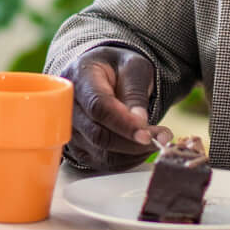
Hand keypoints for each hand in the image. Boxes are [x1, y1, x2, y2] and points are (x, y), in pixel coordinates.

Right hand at [69, 46, 158, 170]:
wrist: (101, 73)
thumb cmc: (117, 67)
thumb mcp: (134, 67)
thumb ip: (135, 92)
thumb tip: (140, 123)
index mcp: (80, 77)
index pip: (99, 106)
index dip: (124, 124)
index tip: (147, 134)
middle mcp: (67, 105)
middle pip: (98, 134)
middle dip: (133, 141)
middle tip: (162, 137)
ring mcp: (69, 128)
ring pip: (100, 153)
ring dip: (133, 153)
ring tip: (157, 140)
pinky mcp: (77, 146)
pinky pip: (101, 162)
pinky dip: (126, 160)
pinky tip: (141, 148)